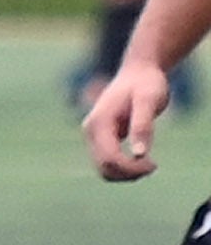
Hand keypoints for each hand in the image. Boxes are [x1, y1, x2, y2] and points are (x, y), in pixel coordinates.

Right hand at [87, 60, 174, 179]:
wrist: (139, 71)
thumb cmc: (146, 83)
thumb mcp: (148, 101)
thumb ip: (142, 126)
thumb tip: (139, 154)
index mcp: (99, 123)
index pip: (109, 158)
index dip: (130, 168)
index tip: (153, 165)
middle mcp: (91, 130)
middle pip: (103, 167)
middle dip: (128, 173)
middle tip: (153, 166)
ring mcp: (93, 135)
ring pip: (103, 168)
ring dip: (125, 173)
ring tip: (148, 165)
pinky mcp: (100, 138)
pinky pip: (107, 161)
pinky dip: (123, 167)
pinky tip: (141, 160)